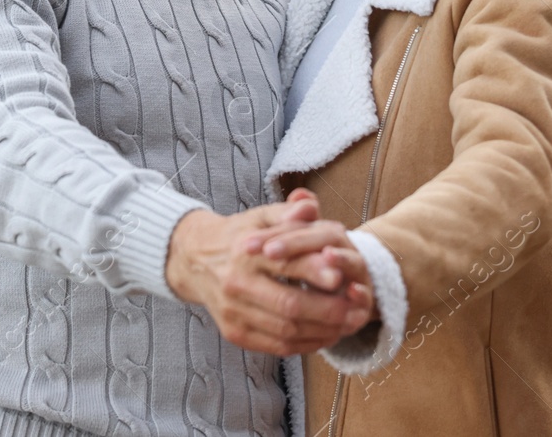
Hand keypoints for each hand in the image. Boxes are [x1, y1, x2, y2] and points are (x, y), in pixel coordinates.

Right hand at [164, 194, 371, 356]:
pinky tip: (325, 335)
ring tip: (348, 324)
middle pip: (288, 306)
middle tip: (357, 310)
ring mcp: (233, 313)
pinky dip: (306, 345)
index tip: (344, 278)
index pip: (285, 263)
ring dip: (323, 332)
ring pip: (286, 331)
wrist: (194, 260)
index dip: (316, 271)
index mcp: (244, 251)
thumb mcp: (260, 216)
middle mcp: (235, 284)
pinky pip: (276, 347)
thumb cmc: (238, 236)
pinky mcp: (234, 333)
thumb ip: (289, 212)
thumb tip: (311, 205)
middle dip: (328, 311)